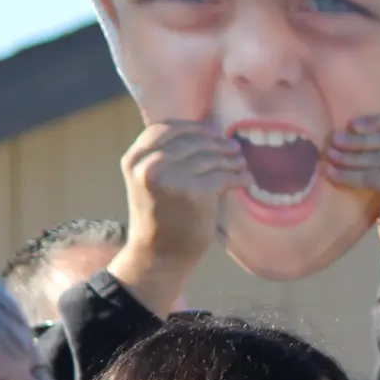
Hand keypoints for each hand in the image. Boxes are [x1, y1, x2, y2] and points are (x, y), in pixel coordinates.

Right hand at [110, 122, 242, 314]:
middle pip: (192, 140)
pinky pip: (222, 176)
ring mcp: (170, 178)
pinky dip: (238, 177)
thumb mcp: (153, 178)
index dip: (193, 127)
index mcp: (134, 158)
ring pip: (210, 157)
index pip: (166, 128)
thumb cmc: (161, 216)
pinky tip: (244, 180)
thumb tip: (211, 124)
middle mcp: (148, 165)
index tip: (212, 132)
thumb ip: (171, 153)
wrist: (159, 255)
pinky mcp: (192, 192)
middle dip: (217, 143)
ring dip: (231, 160)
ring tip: (241, 164)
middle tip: (234, 148)